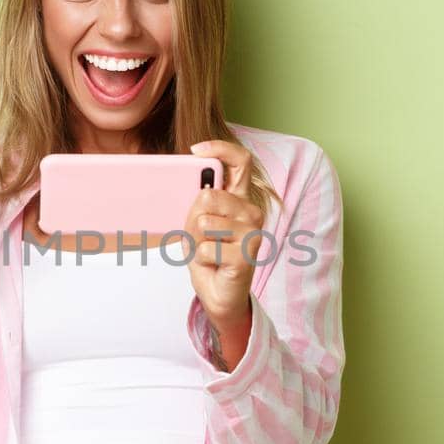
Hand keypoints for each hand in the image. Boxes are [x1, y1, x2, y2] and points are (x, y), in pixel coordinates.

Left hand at [183, 139, 264, 331]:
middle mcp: (251, 212)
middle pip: (208, 196)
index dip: (220, 149)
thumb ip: (199, 202)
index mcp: (240, 198)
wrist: (218, 294)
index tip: (195, 151)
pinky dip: (200, 259)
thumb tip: (198, 189)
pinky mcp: (246, 256)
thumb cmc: (208, 255)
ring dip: (195, 241)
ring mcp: (252, 233)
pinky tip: (213, 265)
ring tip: (207, 251)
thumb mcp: (197, 223)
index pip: (240, 162)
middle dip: (192, 217)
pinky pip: (205, 248)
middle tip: (199, 235)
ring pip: (204, 223)